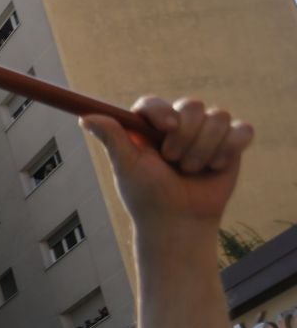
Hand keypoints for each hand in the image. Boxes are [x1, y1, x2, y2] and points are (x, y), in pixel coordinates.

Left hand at [81, 97, 252, 237]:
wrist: (179, 222)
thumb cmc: (148, 197)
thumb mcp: (127, 168)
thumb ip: (112, 139)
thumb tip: (85, 117)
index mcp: (149, 129)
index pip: (154, 104)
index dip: (162, 111)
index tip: (166, 127)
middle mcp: (178, 126)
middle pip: (192, 105)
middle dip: (185, 137)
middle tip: (174, 162)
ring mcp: (207, 133)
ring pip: (218, 117)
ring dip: (203, 150)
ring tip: (191, 172)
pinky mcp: (232, 144)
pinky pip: (242, 130)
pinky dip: (229, 149)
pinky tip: (216, 167)